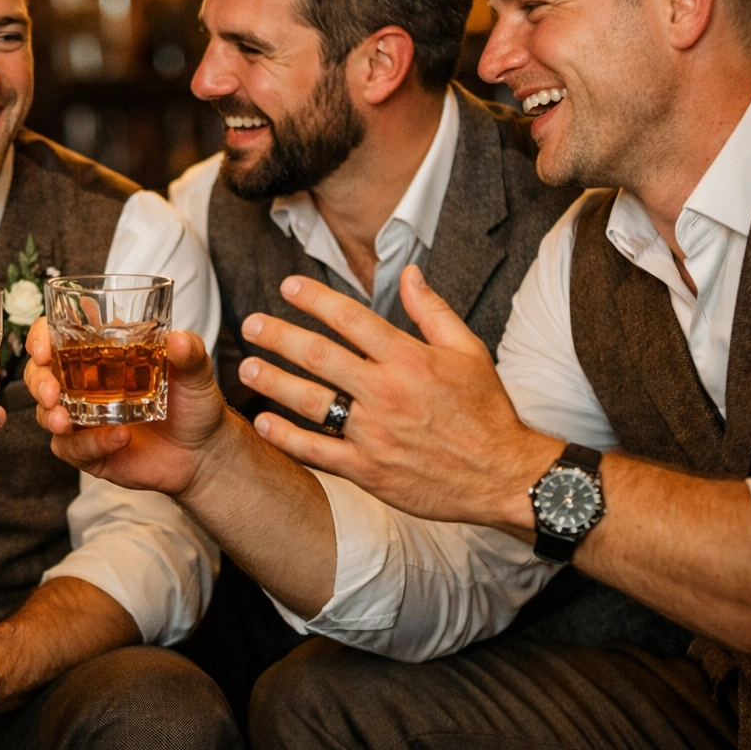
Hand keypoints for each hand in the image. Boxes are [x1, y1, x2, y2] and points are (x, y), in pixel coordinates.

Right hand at [23, 318, 243, 496]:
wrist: (205, 451)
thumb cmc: (194, 403)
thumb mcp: (196, 372)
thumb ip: (190, 353)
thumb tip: (179, 339)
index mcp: (100, 354)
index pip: (55, 337)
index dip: (40, 339)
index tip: (44, 349)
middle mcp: (84, 384)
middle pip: (40, 376)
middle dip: (38, 382)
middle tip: (52, 393)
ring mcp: (84, 419)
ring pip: (46, 415)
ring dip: (52, 417)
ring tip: (67, 421)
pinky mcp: (90, 450)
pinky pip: (75, 449)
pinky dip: (92, 443)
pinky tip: (118, 437)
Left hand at [237, 266, 559, 530]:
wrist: (504, 476)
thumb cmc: (487, 411)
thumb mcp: (469, 351)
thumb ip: (433, 311)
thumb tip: (409, 272)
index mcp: (410, 359)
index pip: (351, 318)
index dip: (314, 299)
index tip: (287, 286)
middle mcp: (387, 393)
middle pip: (320, 356)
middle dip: (279, 337)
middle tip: (251, 325)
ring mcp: (375, 433)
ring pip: (311, 402)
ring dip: (273, 383)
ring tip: (246, 369)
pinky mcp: (369, 470)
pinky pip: (318, 451)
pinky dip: (287, 437)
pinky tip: (264, 422)